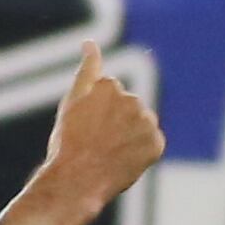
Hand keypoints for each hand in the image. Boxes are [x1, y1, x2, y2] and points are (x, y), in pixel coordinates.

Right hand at [40, 41, 164, 215]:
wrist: (77, 182)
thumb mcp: (72, 102)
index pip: (110, 91)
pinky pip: (151, 143)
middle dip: (117, 120)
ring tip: (110, 152)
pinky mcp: (156, 144)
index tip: (88, 126)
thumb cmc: (69, 143)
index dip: (97, 111)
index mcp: (109, 87)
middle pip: (128, 106)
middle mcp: (131, 100)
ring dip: (130, 134)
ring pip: (141, 123)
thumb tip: (90, 42)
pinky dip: (141, 151)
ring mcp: (145, 123)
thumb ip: (87, 69)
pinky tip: (123, 160)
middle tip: (97, 142)